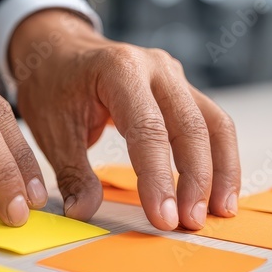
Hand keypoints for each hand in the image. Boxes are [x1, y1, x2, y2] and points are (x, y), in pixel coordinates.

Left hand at [9, 9, 240, 230]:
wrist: (59, 48)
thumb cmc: (53, 85)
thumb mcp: (51, 129)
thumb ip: (72, 173)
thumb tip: (83, 213)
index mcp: (119, 70)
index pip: (148, 129)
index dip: (158, 177)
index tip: (163, 218)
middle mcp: (156, 67)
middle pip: (191, 126)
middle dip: (196, 180)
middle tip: (191, 223)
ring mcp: (174, 75)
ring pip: (214, 124)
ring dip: (220, 171)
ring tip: (217, 213)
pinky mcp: (183, 89)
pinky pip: (212, 124)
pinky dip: (219, 158)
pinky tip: (217, 192)